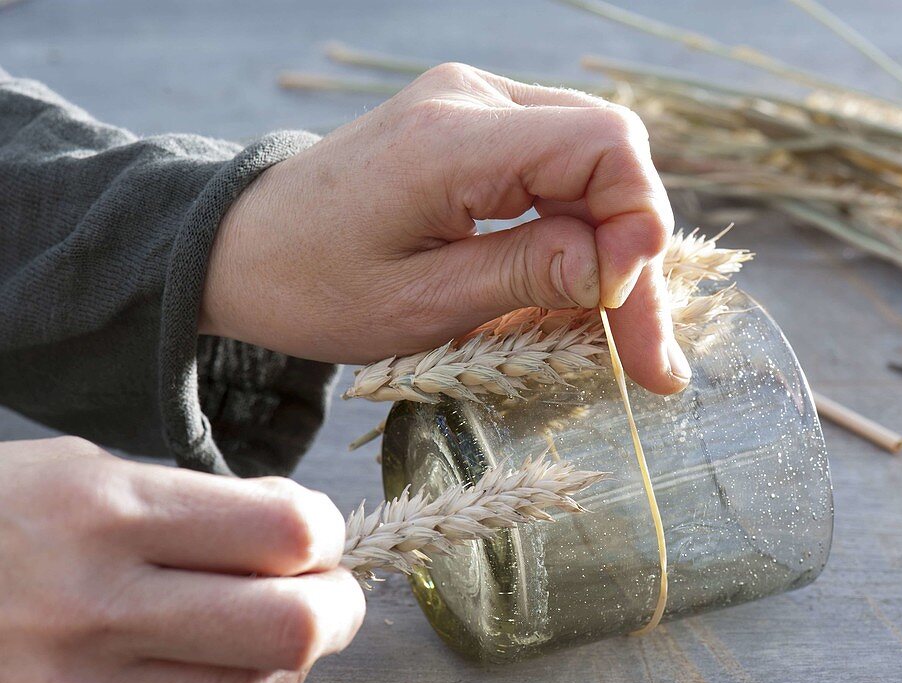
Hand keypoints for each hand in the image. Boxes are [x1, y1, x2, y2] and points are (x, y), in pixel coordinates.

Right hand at [0, 437, 363, 682]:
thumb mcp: (86, 470)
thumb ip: (195, 502)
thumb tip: (296, 531)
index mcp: (109, 509)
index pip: (283, 533)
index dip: (329, 533)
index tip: (323, 531)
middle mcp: (98, 598)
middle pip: (290, 625)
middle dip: (338, 608)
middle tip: (335, 590)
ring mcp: (78, 677)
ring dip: (295, 656)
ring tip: (289, 622)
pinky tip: (229, 654)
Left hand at [202, 63, 687, 393]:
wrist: (244, 246)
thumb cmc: (313, 285)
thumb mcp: (419, 305)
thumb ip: (527, 275)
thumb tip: (622, 269)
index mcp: (451, 139)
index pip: (603, 148)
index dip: (639, 228)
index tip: (622, 313)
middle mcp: (472, 98)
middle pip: (612, 151)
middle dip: (640, 256)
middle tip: (647, 355)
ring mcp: (476, 101)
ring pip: (596, 157)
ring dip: (617, 245)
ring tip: (619, 334)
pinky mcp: (477, 123)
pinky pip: (560, 162)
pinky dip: (583, 227)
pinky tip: (582, 289)